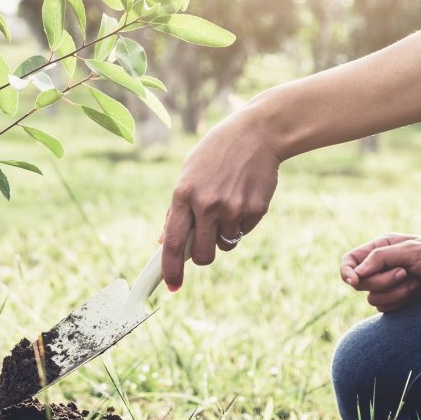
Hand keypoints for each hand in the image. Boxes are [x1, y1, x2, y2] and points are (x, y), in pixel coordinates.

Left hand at [162, 105, 279, 289]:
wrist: (257, 133)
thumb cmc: (216, 154)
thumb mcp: (189, 175)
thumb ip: (176, 209)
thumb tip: (163, 241)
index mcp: (184, 194)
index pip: (173, 243)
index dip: (170, 269)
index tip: (172, 286)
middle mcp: (207, 204)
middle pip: (202, 256)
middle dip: (202, 256)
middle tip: (205, 241)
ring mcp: (233, 208)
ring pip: (225, 245)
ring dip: (224, 234)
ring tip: (227, 203)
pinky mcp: (256, 210)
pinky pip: (244, 231)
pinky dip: (242, 222)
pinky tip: (243, 196)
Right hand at [340, 234, 420, 311]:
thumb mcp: (410, 251)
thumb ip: (380, 258)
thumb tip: (356, 273)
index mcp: (380, 248)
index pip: (349, 261)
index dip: (346, 272)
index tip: (355, 281)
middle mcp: (381, 266)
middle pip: (360, 283)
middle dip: (381, 282)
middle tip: (404, 274)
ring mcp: (390, 283)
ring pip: (372, 298)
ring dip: (394, 293)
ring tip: (414, 283)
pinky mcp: (399, 298)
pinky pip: (385, 308)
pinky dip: (399, 302)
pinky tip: (416, 292)